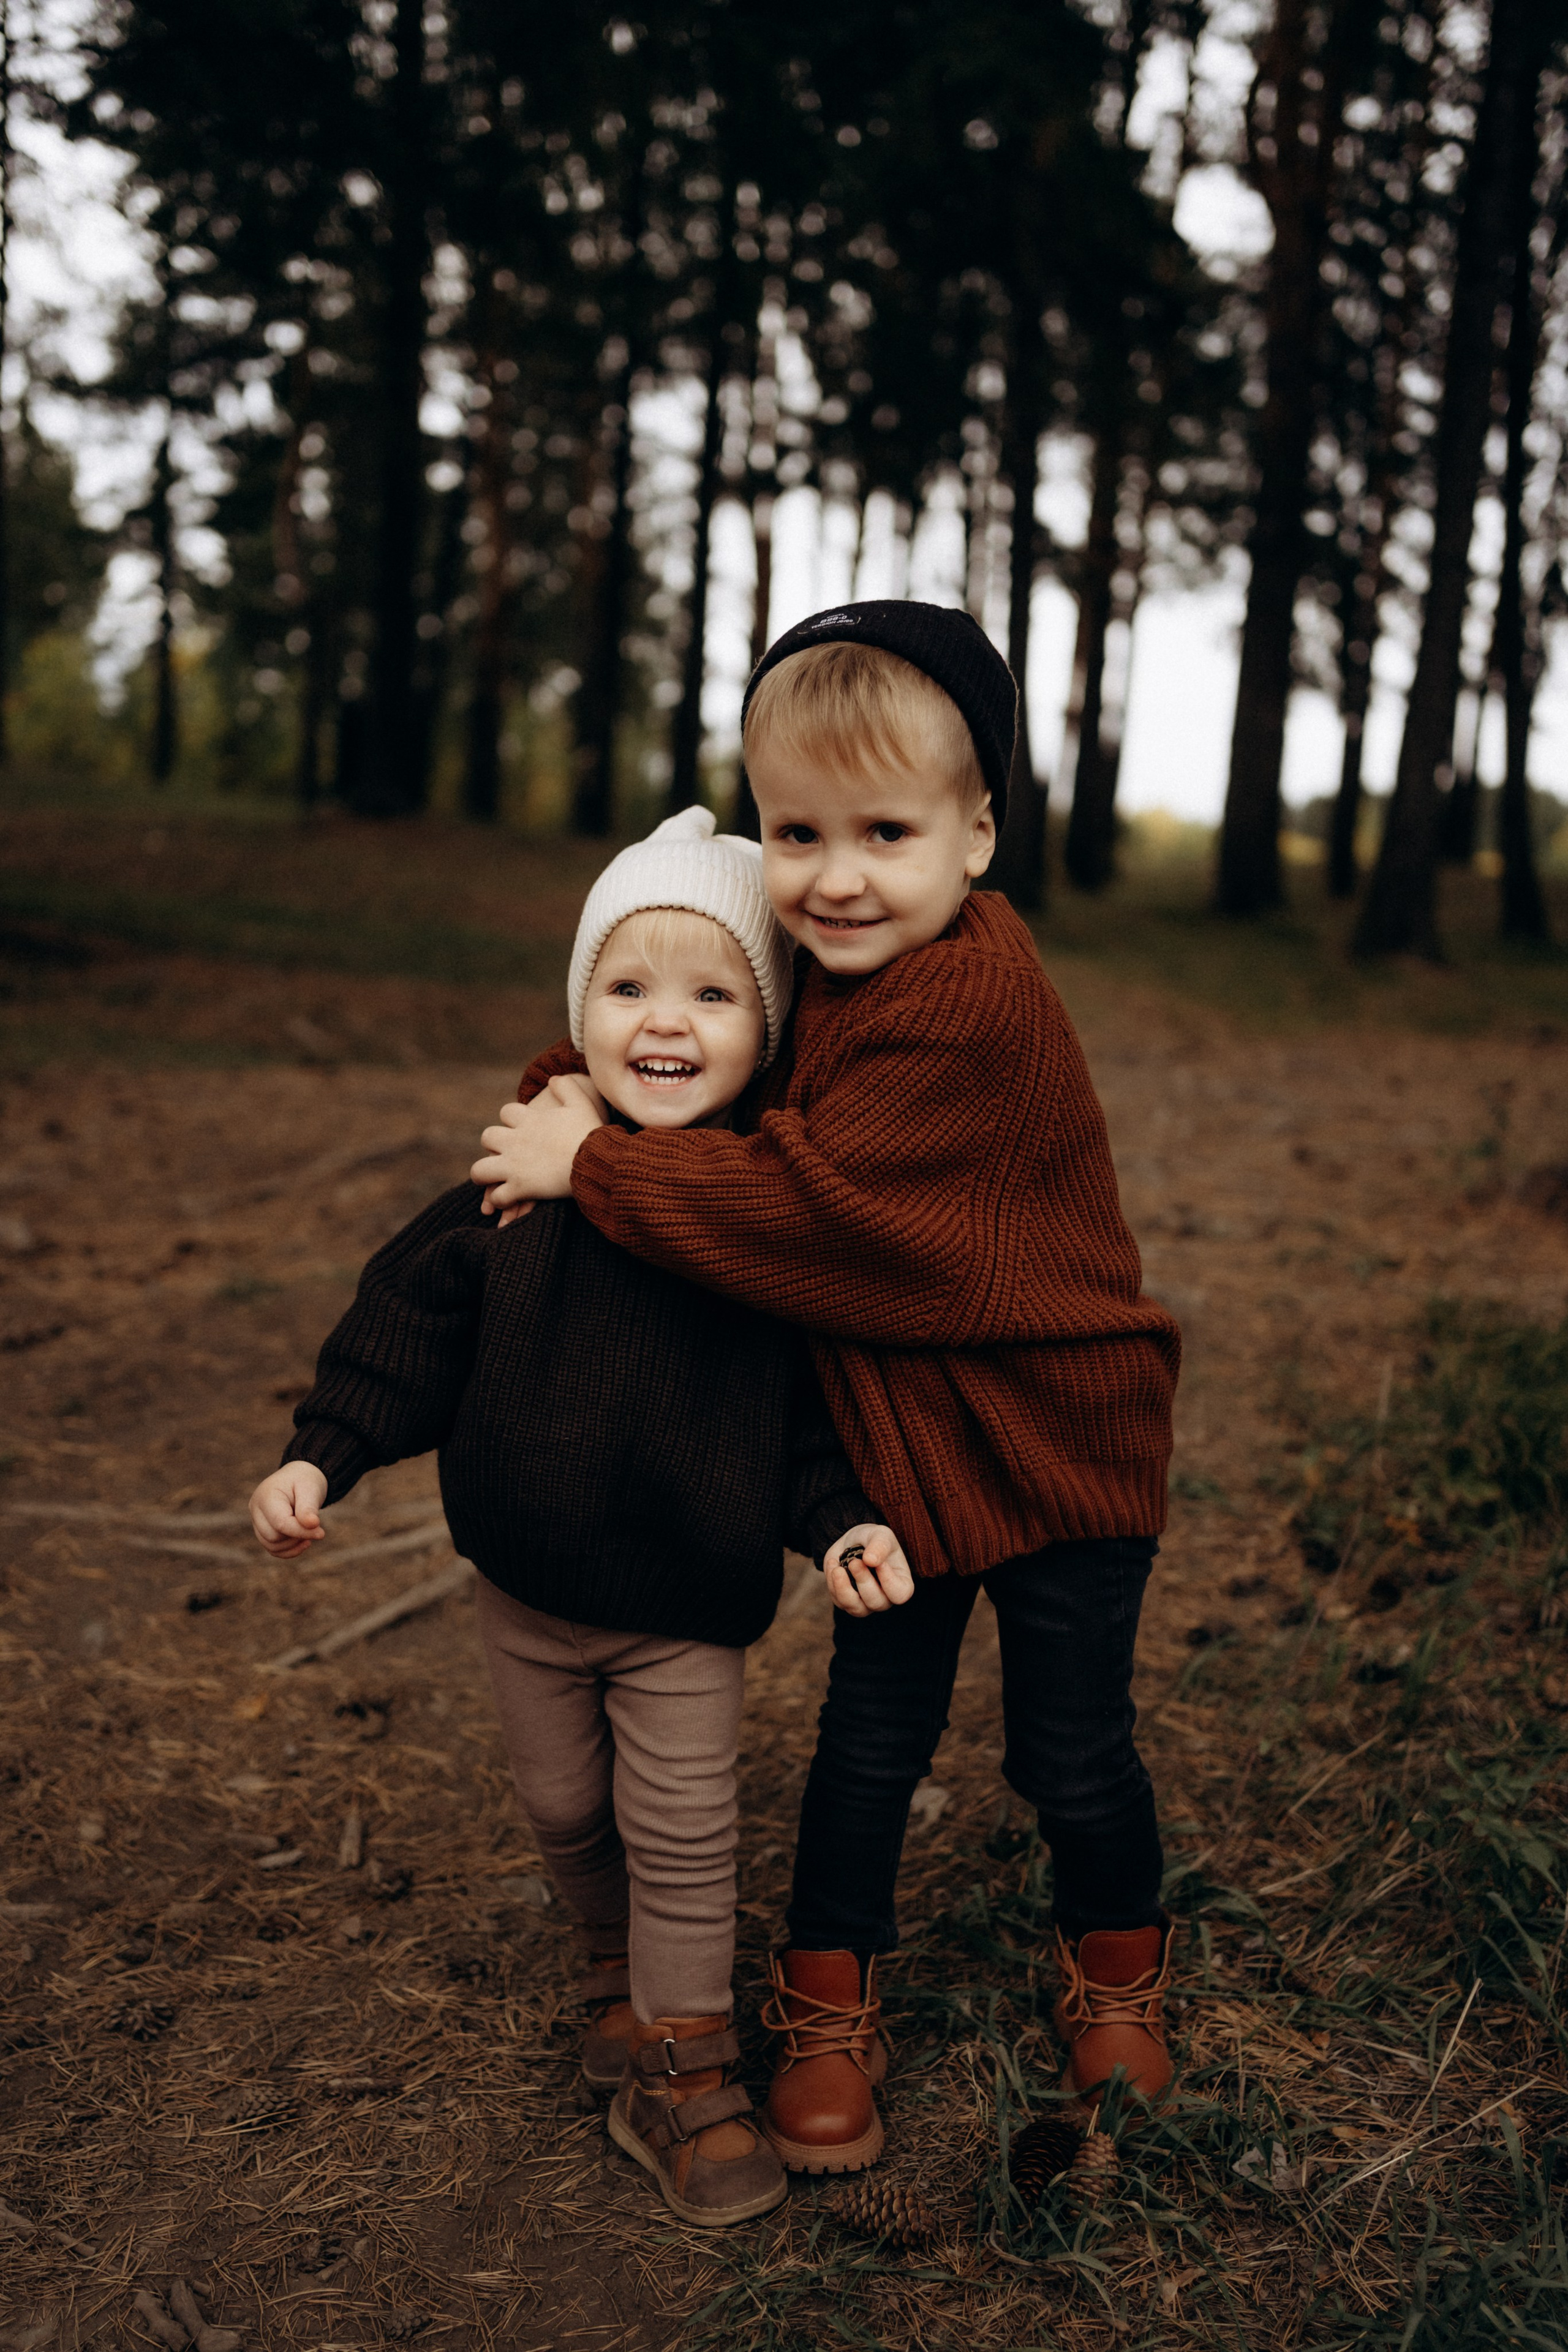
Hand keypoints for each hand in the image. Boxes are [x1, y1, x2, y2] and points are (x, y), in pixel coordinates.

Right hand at [250, 1463, 328, 1557]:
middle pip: (273, 1537)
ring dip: (293, 1544)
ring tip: (309, 1531)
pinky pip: (273, 1549)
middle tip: (315, 1527)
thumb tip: (312, 1525)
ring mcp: (257, 1521)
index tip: (321, 1532)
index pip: (280, 1523)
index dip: (301, 1531)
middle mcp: (256, 1509)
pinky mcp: (262, 1531)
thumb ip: (309, 1508)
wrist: (299, 1478)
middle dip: (297, 1536)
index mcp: (266, 1495)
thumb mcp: (310, 1489)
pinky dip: (289, 1550)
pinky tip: (304, 1541)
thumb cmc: (305, 1481)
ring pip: (272, 1546)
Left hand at [472, 1075, 607, 1214]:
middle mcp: (515, 1141)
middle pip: (487, 1137)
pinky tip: (507, 1199)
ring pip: (481, 1170)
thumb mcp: (581, 1103)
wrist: (596, 1160)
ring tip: (492, 1179)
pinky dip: (500, 1199)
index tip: (518, 1127)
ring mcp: (514, 1165)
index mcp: (529, 1120)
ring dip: (484, 1174)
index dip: (510, 1119)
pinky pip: (498, 1196)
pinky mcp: (520, 1187)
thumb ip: (566, 1088)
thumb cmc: (591, 1133)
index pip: (506, 1113)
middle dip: (492, 1144)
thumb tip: (554, 1078)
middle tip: (501, 1153)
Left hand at [823, 1524, 914, 1615]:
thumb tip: (870, 1560)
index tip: (878, 1562)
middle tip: (854, 1562)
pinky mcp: (846, 1602)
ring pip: (856, 1609)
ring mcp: (865, 1603)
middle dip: (863, 1581)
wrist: (852, 1541)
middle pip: (876, 1602)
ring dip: (844, 1589)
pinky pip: (839, 1601)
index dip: (889, 1581)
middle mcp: (885, 1598)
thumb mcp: (880, 1534)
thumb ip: (880, 1545)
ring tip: (838, 1569)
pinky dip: (832, 1583)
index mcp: (900, 1582)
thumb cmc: (873, 1539)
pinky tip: (833, 1564)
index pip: (900, 1594)